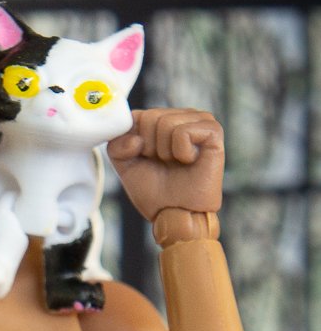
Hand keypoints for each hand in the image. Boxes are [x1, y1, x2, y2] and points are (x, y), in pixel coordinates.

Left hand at [108, 108, 224, 222]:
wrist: (176, 214)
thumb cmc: (155, 192)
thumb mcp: (125, 167)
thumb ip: (117, 145)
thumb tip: (137, 137)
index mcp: (161, 120)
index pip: (136, 115)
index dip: (134, 142)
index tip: (145, 159)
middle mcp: (180, 116)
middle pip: (150, 117)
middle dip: (150, 147)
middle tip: (164, 163)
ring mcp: (199, 121)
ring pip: (166, 122)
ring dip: (165, 152)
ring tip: (177, 163)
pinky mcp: (213, 131)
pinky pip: (183, 132)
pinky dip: (181, 152)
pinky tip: (190, 161)